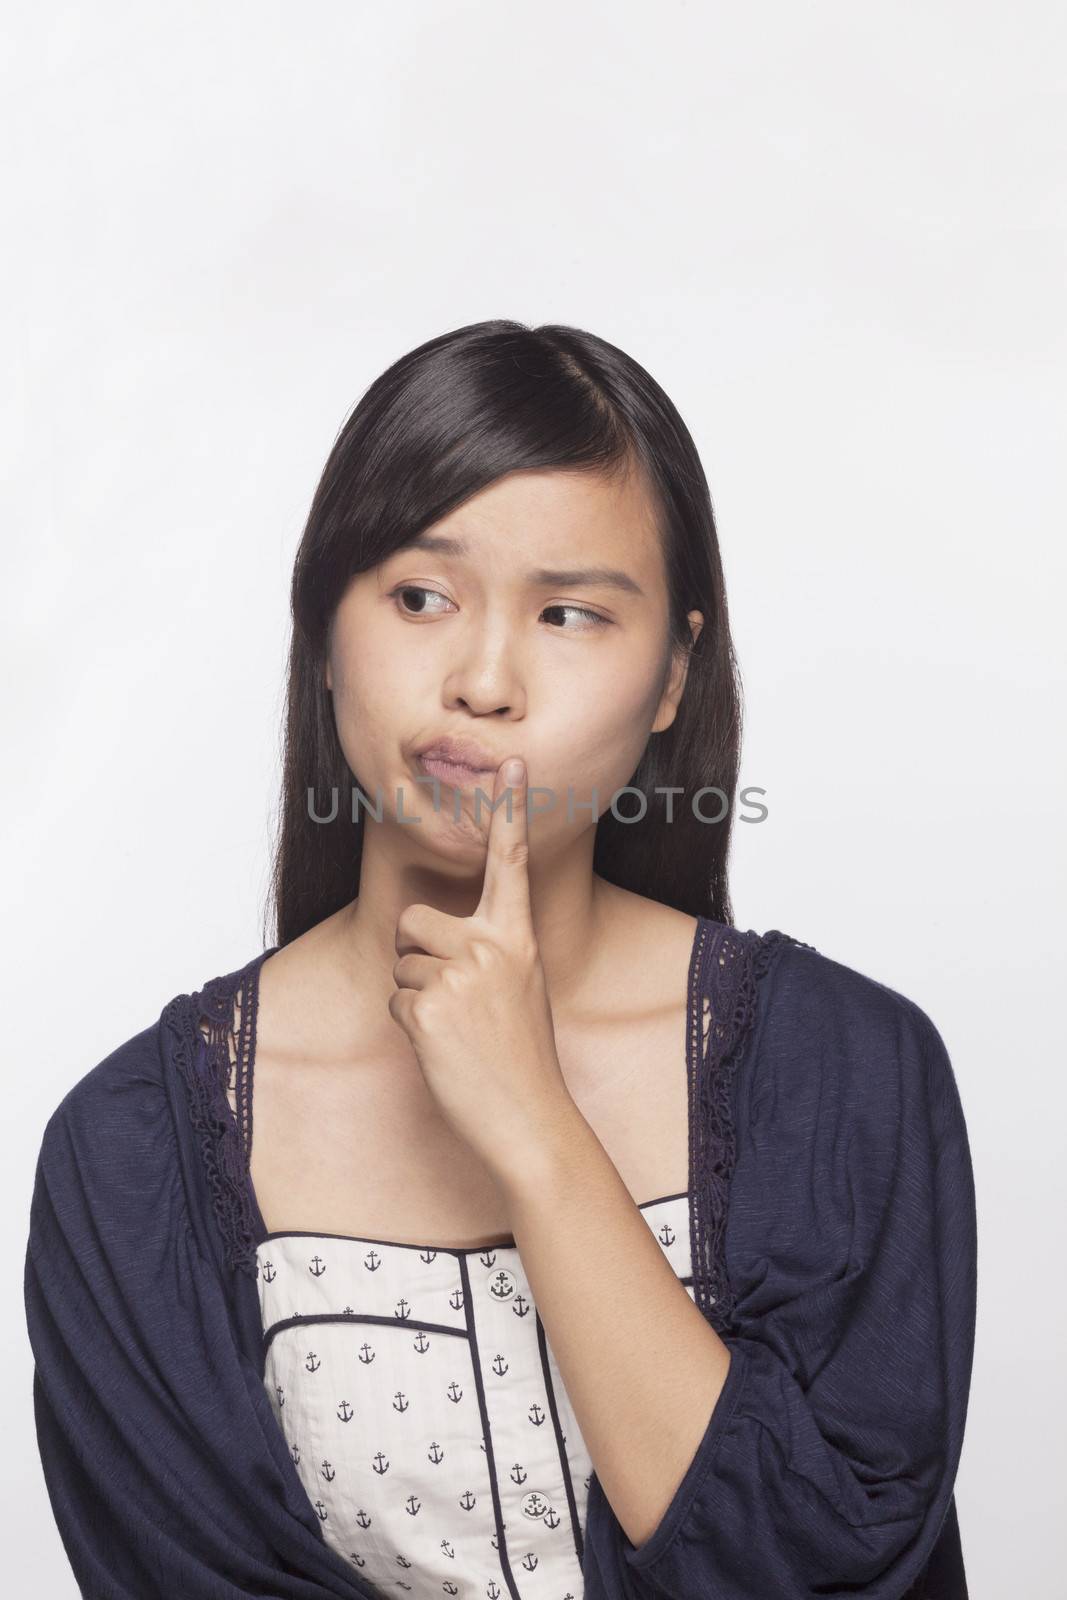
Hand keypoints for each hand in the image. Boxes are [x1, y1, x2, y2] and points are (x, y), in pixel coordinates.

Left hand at [388, 757, 573, 1187]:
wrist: (527, 1116)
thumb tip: (432, 934)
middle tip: (453, 999)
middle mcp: (489, 946)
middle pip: (413, 920)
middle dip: (416, 955)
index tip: (511, 763)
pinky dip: (410, 1027)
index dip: (509, 810)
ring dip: (416, 997)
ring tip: (455, 1029)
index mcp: (517, 937)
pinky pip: (394, 1001)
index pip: (510, 862)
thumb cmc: (522, 1054)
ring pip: (400, 964)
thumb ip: (490, 950)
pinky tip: (443, 1047)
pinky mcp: (427, 1009)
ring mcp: (457, 976)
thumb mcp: (521, 986)